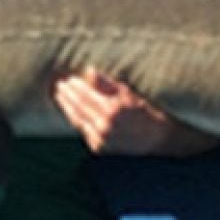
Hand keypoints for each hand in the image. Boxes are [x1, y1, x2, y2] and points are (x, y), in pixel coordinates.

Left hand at [52, 67, 216, 156]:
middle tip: (58, 84)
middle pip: (78, 107)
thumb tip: (88, 71)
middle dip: (67, 95)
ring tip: (60, 95)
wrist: (161, 139)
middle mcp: (104, 126)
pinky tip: (72, 111)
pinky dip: (76, 120)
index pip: (85, 95)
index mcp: (112, 110)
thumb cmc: (149, 110)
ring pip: (77, 120)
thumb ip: (108, 83)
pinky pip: (83, 131)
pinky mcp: (100, 148)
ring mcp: (101, 139)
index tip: (67, 77)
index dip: (74, 85)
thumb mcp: (131, 93)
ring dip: (67, 107)